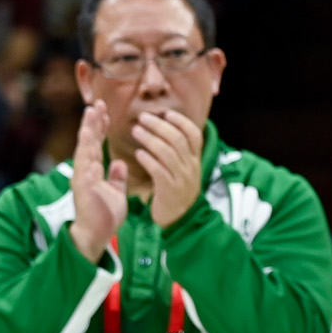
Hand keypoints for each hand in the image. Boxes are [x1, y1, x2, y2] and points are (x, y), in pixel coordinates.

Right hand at [69, 101, 127, 262]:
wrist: (97, 235)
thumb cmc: (105, 213)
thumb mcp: (116, 191)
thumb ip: (116, 176)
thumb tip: (119, 162)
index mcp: (93, 170)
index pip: (96, 143)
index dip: (99, 126)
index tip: (103, 109)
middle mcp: (85, 172)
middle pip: (88, 142)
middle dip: (92, 123)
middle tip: (96, 104)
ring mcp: (83, 181)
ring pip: (84, 152)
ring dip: (87, 134)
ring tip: (90, 117)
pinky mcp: (83, 192)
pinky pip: (85, 173)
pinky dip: (88, 160)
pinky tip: (90, 146)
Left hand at [133, 110, 206, 228]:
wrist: (180, 219)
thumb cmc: (177, 191)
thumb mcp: (184, 170)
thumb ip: (178, 152)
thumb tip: (166, 129)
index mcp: (195, 160)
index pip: (194, 134)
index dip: (181, 122)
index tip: (166, 113)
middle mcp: (191, 167)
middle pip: (178, 140)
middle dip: (159, 126)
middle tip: (143, 117)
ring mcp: (181, 179)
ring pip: (167, 153)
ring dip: (150, 139)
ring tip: (136, 130)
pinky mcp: (169, 190)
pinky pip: (159, 171)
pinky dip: (148, 160)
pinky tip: (138, 153)